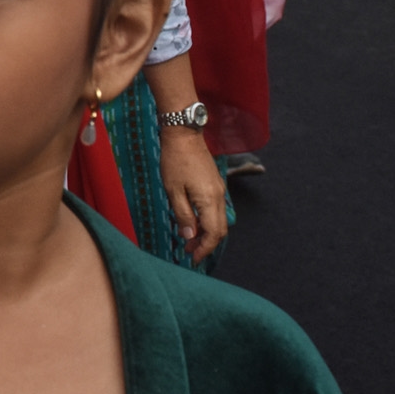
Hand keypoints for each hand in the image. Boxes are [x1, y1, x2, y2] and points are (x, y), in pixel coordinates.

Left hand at [159, 127, 229, 262]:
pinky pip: (216, 209)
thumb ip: (183, 216)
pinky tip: (193, 222)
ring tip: (189, 240)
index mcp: (209, 200)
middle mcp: (219, 196)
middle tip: (189, 252)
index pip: (214, 233)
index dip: (205, 248)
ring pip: (219, 219)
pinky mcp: (215, 184)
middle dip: (206, 243)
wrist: (183, 134)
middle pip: (220, 229)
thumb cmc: (175, 161)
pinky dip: (207, 220)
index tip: (193, 259)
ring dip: (207, 232)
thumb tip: (190, 237)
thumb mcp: (173, 191)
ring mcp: (219, 189)